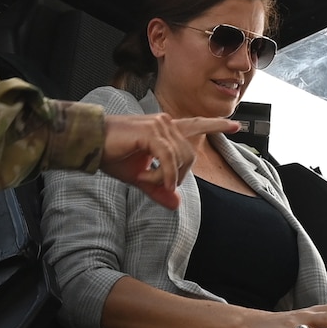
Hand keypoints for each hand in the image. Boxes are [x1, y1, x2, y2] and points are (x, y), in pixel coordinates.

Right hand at [101, 113, 239, 208]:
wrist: (89, 144)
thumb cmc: (111, 155)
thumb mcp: (139, 177)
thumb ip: (159, 188)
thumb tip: (176, 204)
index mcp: (164, 129)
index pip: (196, 126)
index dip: (216, 126)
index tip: (236, 126)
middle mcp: (165, 123)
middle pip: (190, 156)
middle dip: (175, 175)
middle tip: (150, 182)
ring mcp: (159, 125)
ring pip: (179, 159)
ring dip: (162, 176)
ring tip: (142, 177)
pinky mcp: (151, 132)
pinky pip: (168, 159)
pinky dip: (161, 173)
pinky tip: (148, 178)